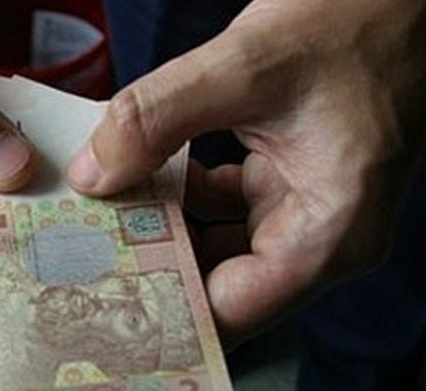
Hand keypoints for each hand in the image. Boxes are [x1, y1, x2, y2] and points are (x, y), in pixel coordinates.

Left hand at [67, 0, 425, 344]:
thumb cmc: (358, 22)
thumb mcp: (244, 68)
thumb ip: (157, 120)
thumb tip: (92, 174)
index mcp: (329, 233)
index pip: (233, 309)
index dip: (165, 313)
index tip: (102, 303)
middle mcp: (320, 234)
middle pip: (216, 282)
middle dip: (149, 268)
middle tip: (82, 256)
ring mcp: (301, 206)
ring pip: (211, 243)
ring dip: (156, 228)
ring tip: (95, 219)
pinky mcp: (283, 178)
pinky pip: (217, 205)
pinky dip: (176, 193)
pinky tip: (137, 174)